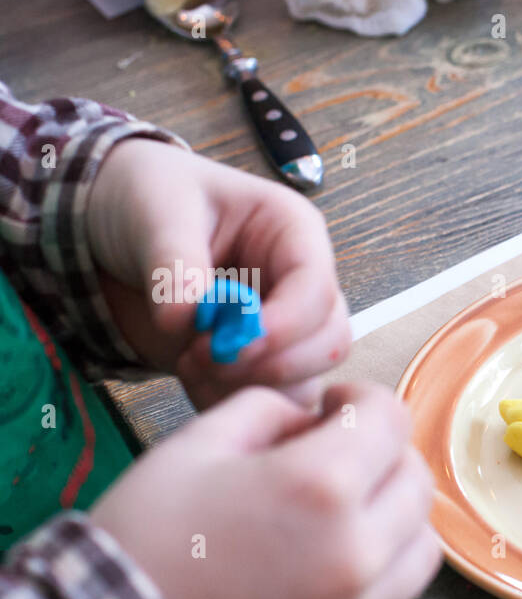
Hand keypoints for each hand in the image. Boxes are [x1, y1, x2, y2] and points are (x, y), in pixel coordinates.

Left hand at [85, 138, 350, 408]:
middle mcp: (302, 284)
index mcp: (294, 234)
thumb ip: (175, 266)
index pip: (317, 289)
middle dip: (274, 363)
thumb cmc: (151, 196)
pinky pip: (271, 398)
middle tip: (205, 359)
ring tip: (189, 364)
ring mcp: (286, 327)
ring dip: (252, 386)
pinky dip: (234, 401)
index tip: (228, 345)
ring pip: (308, 376)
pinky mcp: (259, 361)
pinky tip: (193, 380)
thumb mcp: (157, 212)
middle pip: (329, 341)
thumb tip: (188, 322)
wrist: (116, 223)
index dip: (285, 325)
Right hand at [91, 383, 440, 598]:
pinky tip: (338, 555)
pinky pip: (401, 591)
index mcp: (321, 485)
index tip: (334, 407)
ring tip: (345, 508)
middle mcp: (358, 547)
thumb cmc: (147, 533)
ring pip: (422, 539)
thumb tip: (316, 419)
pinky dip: (386, 564)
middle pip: (415, 477)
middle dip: (383, 452)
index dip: (362, 400)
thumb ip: (272, 411)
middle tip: (338, 453)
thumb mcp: (199, 442)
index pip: (389, 419)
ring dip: (396, 512)